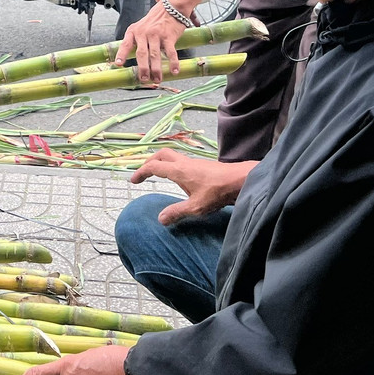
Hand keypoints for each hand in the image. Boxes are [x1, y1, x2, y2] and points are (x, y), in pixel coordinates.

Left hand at [113, 0, 191, 83]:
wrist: (170, 7)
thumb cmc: (154, 21)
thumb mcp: (140, 27)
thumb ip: (135, 40)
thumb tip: (127, 57)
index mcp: (134, 31)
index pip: (125, 44)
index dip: (121, 54)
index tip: (118, 64)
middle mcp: (144, 33)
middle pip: (142, 53)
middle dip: (142, 68)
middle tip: (144, 79)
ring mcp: (156, 35)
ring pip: (155, 55)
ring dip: (156, 69)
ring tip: (157, 79)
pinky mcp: (169, 36)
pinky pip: (170, 52)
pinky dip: (173, 62)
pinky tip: (174, 71)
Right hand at [131, 151, 255, 223]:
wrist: (240, 180)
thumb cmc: (218, 192)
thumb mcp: (196, 207)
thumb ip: (177, 212)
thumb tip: (160, 219)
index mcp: (178, 170)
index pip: (153, 167)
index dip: (140, 172)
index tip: (133, 180)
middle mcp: (184, 163)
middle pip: (161, 154)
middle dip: (149, 161)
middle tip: (144, 173)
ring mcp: (194, 162)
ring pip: (172, 156)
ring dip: (161, 162)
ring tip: (158, 174)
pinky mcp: (202, 165)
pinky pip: (181, 160)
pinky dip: (173, 165)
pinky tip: (178, 178)